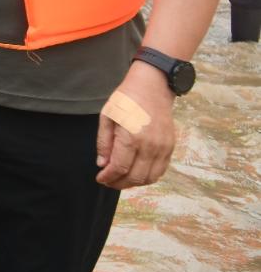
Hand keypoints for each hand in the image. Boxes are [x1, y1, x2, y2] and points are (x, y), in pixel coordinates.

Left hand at [95, 64, 176, 189]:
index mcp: (132, 137)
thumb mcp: (107, 117)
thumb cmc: (126, 100)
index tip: (100, 179)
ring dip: (134, 183)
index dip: (108, 177)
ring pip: (150, 178)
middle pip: (135, 177)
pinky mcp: (170, 147)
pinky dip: (148, 176)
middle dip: (119, 183)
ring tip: (121, 179)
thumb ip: (104, 142)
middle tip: (108, 181)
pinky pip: (160, 170)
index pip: (120, 167)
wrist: (152, 88)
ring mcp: (163, 148)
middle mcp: (150, 146)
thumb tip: (102, 164)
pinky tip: (136, 172)